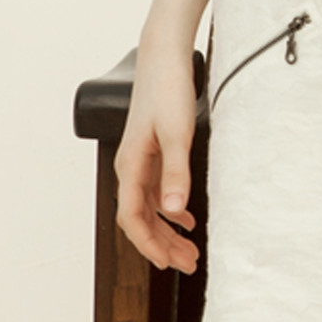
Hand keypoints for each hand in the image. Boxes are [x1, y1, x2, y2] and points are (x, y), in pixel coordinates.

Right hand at [114, 41, 200, 274]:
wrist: (164, 58)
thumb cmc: (168, 91)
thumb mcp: (177, 133)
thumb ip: (176, 172)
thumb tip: (173, 210)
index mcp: (130, 166)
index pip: (133, 218)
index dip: (149, 244)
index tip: (168, 263)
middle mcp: (131, 167)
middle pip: (141, 218)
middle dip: (162, 244)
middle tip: (187, 264)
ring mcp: (140, 160)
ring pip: (150, 206)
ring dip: (168, 229)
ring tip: (190, 248)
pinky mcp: (152, 151)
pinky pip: (157, 190)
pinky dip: (171, 208)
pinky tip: (187, 216)